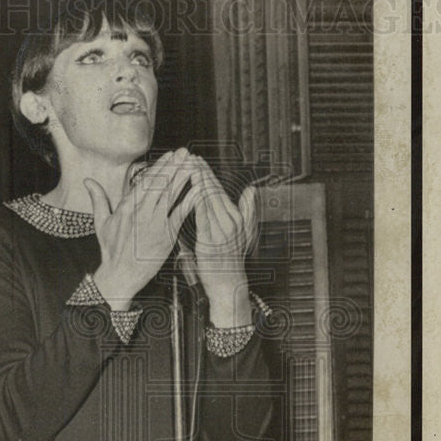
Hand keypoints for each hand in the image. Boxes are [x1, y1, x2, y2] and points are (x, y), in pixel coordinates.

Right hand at [85, 149, 196, 309]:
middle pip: (161, 184)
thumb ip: (98, 199)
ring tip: (193, 165)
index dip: (160, 166)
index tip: (170, 154)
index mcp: (127, 207)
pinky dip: (190, 202)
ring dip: (183, 179)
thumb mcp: (101, 223)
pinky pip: (180, 215)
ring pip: (172, 196)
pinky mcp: (166, 236)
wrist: (121, 275)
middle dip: (174, 166)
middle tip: (186, 152)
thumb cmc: (112, 250)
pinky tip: (198, 190)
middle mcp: (142, 212)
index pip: (145, 181)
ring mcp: (156, 224)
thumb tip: (88, 181)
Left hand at [189, 162, 257, 326]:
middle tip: (190, 157)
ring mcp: (222, 231)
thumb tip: (252, 190)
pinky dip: (197, 202)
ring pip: (209, 200)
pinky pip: (204, 217)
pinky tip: (190, 192)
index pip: (220, 189)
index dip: (208, 173)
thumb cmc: (231, 259)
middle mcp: (231, 221)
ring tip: (188, 168)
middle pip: (214, 190)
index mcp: (236, 217)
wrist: (228, 283)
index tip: (198, 160)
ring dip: (198, 182)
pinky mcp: (211, 241)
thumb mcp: (245, 233)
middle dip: (202, 172)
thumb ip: (248, 210)